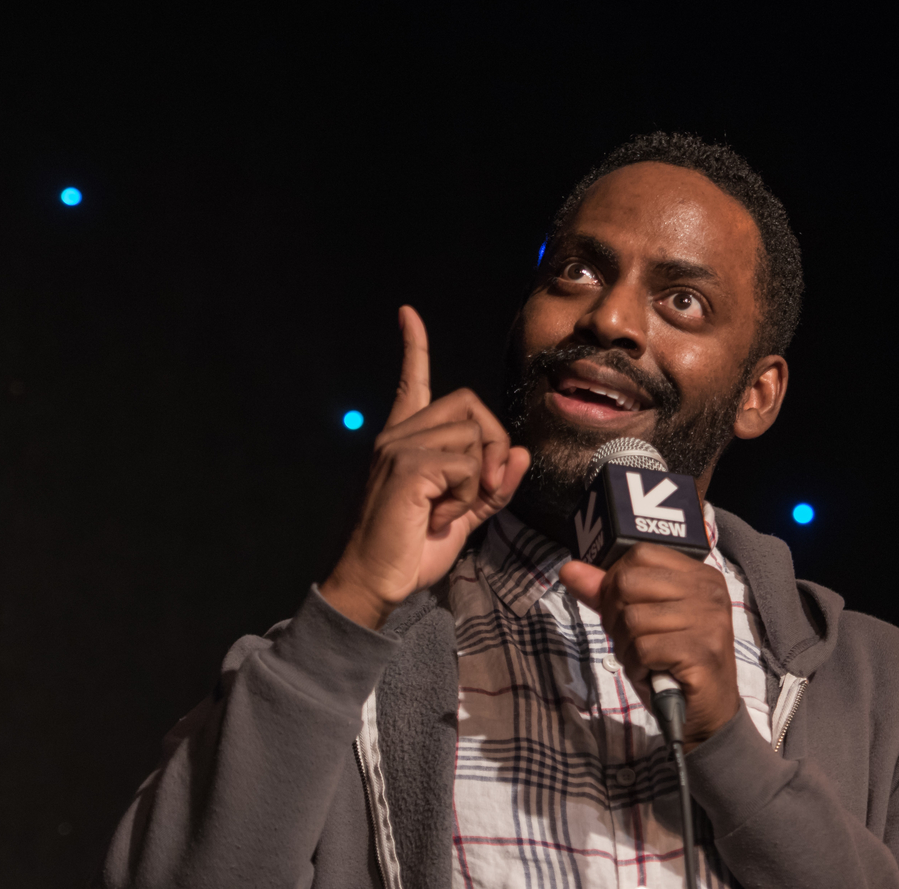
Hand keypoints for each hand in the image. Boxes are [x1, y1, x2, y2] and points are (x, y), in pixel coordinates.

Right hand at [320, 306, 529, 628]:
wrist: (376, 584)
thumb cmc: (411, 550)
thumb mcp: (464, 516)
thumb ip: (494, 486)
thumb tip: (522, 453)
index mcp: (405, 442)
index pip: (411, 383)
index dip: (414, 348)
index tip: (407, 314)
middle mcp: (397, 435)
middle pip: (471, 406)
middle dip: (494, 444)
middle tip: (483, 489)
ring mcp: (399, 447)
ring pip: (474, 437)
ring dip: (477, 481)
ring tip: (445, 511)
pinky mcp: (407, 466)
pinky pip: (468, 465)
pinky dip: (466, 497)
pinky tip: (438, 518)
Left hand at [559, 544, 739, 749]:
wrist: (707, 714)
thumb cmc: (671, 664)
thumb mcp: (640, 622)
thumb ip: (607, 593)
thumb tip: (570, 569)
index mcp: (698, 575)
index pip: (640, 554)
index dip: (615, 582)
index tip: (622, 610)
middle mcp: (708, 591)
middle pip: (628, 582)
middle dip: (615, 618)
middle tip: (632, 641)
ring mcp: (708, 620)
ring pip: (632, 618)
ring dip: (626, 648)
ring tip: (645, 660)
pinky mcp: (701, 651)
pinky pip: (643, 648)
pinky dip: (636, 667)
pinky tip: (651, 673)